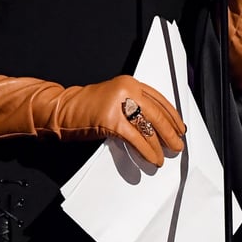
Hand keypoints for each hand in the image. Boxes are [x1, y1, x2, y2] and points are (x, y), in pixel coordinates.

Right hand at [55, 75, 185, 166]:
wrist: (62, 109)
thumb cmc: (85, 107)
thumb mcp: (113, 100)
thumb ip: (133, 106)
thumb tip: (155, 125)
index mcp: (129, 83)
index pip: (159, 99)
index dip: (172, 116)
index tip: (179, 128)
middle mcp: (126, 89)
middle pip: (157, 113)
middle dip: (170, 132)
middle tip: (177, 145)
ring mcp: (118, 104)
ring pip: (149, 126)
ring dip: (160, 144)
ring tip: (165, 155)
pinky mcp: (111, 120)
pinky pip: (136, 138)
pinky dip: (147, 150)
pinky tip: (152, 158)